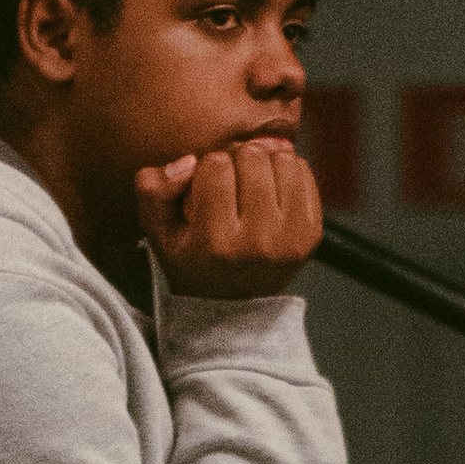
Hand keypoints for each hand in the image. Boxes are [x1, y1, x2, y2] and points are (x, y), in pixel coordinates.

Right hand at [135, 137, 321, 298]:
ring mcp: (290, 239)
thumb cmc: (194, 260)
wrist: (234, 307)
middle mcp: (257, 243)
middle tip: (230, 187)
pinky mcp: (312, 233)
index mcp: (215, 242)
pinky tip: (271, 192)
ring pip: (281, 158)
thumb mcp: (158, 232)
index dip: (207, 169)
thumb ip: (153, 190)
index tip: (206, 191)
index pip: (215, 165)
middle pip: (251, 156)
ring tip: (250, 188)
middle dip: (236, 162)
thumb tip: (188, 162)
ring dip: (263, 164)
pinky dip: (286, 171)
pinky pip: (302, 171)